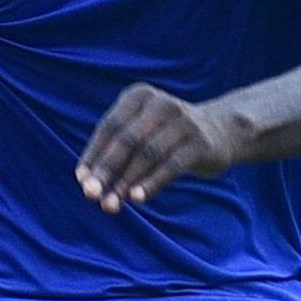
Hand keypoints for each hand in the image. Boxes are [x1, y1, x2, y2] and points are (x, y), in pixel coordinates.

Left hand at [76, 84, 235, 212]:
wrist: (219, 133)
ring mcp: (184, 121)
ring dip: (126, 182)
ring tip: (111, 204)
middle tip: (91, 195)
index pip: (110, 126)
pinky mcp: (200, 143)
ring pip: (148, 154)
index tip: (82, 181)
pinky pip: (171, 165)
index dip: (94, 154)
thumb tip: (88, 187)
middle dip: (106, 170)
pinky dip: (151, 183)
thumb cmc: (166, 138)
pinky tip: (137, 198)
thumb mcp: (140, 135)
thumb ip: (114, 156)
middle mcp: (161, 103)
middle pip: (127, 139)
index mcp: (140, 96)